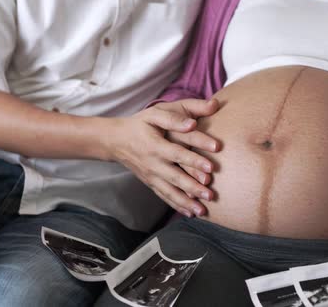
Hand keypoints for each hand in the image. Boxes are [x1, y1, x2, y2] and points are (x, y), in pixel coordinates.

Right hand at [111, 99, 218, 216]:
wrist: (116, 141)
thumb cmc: (139, 124)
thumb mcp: (153, 114)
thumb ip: (173, 117)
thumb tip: (193, 124)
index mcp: (155, 145)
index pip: (178, 154)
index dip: (194, 160)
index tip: (211, 166)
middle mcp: (153, 164)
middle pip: (175, 178)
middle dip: (193, 187)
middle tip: (210, 194)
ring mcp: (151, 176)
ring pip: (170, 192)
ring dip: (187, 202)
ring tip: (202, 211)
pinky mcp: (151, 183)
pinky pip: (164, 196)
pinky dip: (177, 206)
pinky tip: (190, 213)